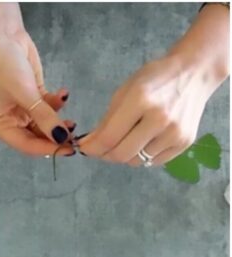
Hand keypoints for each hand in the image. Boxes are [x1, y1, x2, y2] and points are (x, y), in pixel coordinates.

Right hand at [0, 30, 74, 155]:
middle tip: (75, 135)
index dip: (47, 148)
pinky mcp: (30, 97)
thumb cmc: (4, 66)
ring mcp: (18, 109)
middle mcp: (7, 121)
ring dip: (57, 121)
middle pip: (34, 137)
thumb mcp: (26, 94)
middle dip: (53, 135)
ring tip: (72, 119)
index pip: (25, 145)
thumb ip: (45, 118)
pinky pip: (45, 108)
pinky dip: (55, 104)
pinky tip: (63, 95)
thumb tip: (62, 138)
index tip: (69, 150)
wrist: (1, 33)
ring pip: (41, 124)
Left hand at [80, 5, 228, 166]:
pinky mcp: (185, 142)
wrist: (194, 74)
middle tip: (101, 149)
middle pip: (121, 155)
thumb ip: (106, 121)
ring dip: (124, 155)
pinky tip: (144, 140)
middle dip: (105, 155)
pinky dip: (142, 155)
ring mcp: (174, 133)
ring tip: (126, 140)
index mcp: (141, 101)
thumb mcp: (125, 92)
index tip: (84, 148)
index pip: (108, 138)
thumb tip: (88, 146)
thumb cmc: (154, 79)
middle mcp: (159, 119)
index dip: (91, 148)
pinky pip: (153, 161)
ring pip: (136, 161)